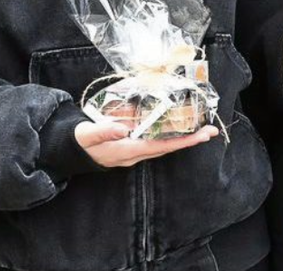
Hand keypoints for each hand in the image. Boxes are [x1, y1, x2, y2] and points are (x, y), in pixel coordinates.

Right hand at [74, 120, 217, 167]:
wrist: (71, 150)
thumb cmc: (80, 141)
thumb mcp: (87, 135)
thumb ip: (103, 131)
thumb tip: (123, 130)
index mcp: (127, 151)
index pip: (160, 147)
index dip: (181, 142)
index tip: (200, 137)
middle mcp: (135, 154)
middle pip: (167, 147)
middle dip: (190, 140)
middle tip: (211, 131)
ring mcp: (135, 151)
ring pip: (164, 145)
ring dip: (183, 138)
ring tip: (203, 130)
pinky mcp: (133, 146)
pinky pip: (156, 142)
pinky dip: (169, 135)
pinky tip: (179, 128)